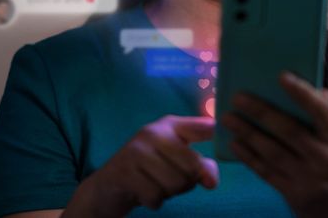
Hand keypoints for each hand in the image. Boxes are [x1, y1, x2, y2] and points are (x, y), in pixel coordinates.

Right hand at [67, 116, 217, 215]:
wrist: (108, 187)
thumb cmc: (151, 172)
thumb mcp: (178, 163)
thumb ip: (202, 166)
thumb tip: (211, 180)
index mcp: (170, 125)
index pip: (204, 128)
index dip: (216, 136)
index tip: (218, 151)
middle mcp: (152, 131)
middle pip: (193, 167)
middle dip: (186, 183)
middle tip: (169, 181)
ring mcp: (136, 150)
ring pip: (175, 183)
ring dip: (169, 193)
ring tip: (156, 185)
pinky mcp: (123, 172)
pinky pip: (156, 196)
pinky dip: (154, 202)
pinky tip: (144, 193)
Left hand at [220, 73, 327, 216]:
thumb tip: (317, 90)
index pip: (322, 111)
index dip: (301, 93)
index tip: (281, 76)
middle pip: (290, 130)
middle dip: (261, 112)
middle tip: (238, 97)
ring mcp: (310, 179)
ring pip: (273, 151)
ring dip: (247, 133)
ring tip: (228, 118)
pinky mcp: (294, 195)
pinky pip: (266, 171)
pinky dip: (249, 156)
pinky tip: (236, 144)